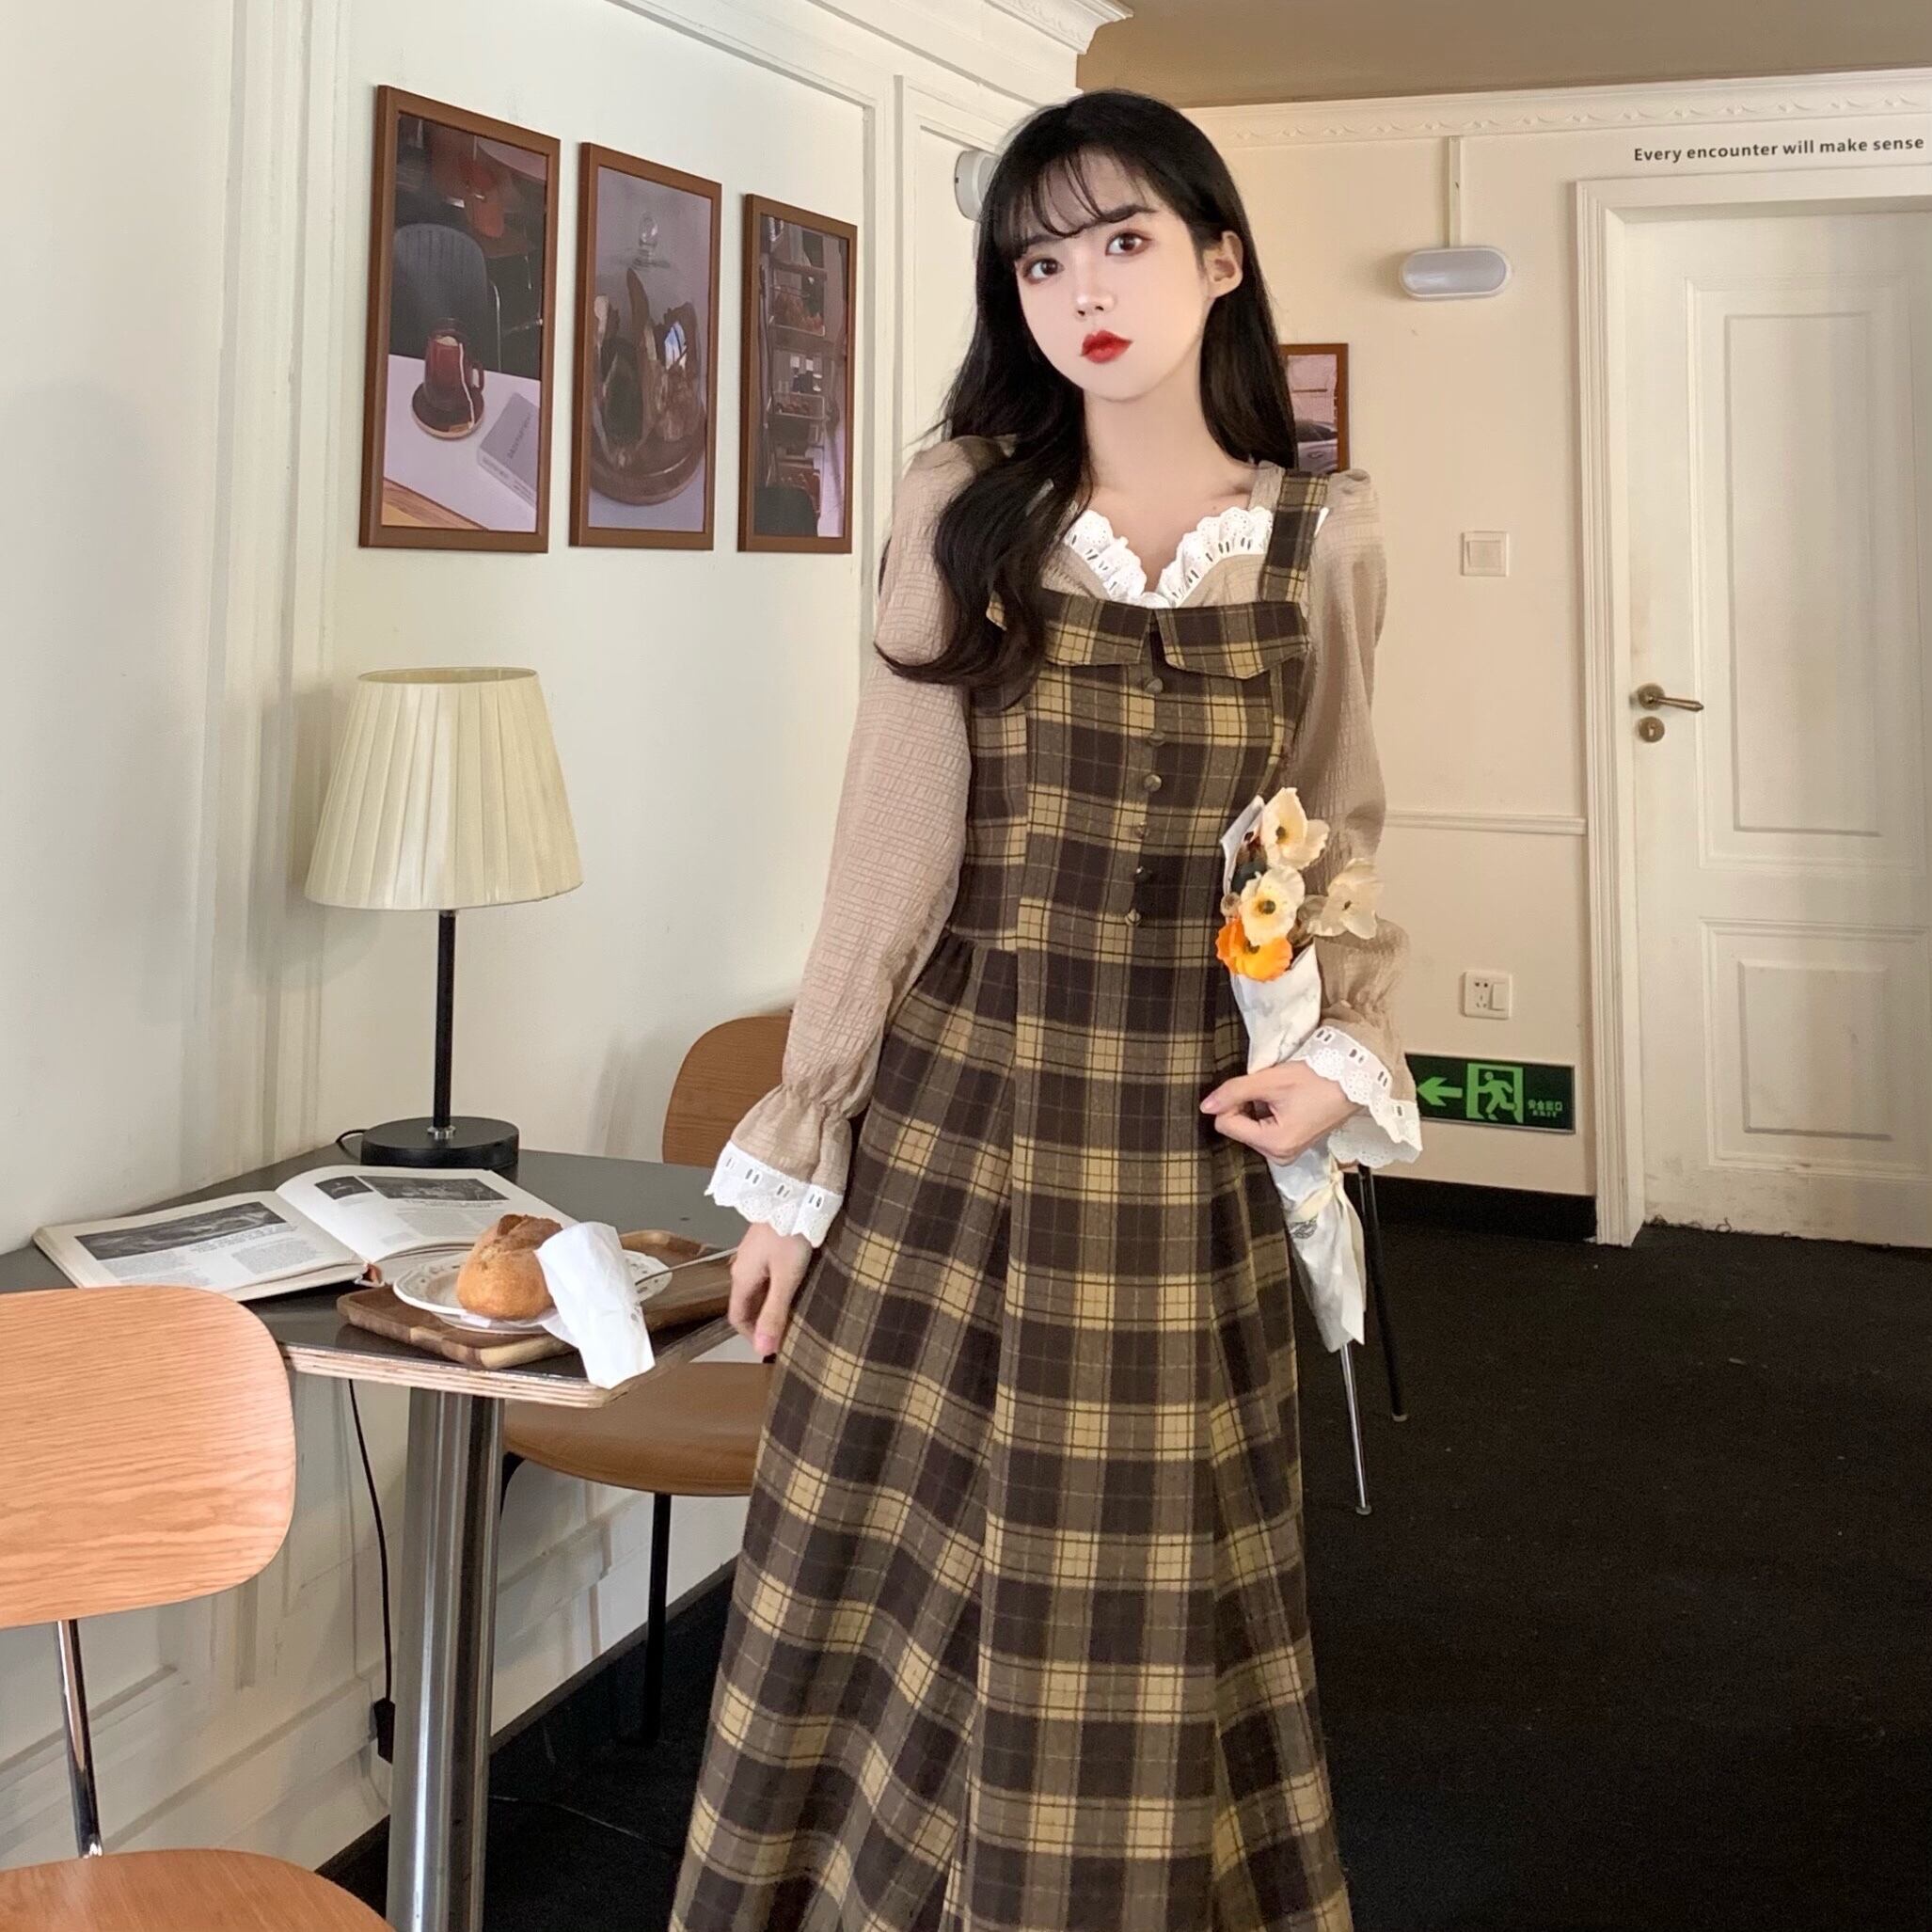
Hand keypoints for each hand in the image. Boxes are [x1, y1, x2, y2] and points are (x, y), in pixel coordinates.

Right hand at [728, 1221, 813, 1356]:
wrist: (793, 1193)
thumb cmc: (789, 1234)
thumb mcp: (786, 1278)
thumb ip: (774, 1313)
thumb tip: (762, 1349)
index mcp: (741, 1278)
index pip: (736, 1316)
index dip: (750, 1335)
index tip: (771, 1346)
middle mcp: (742, 1266)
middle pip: (746, 1302)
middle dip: (762, 1320)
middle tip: (786, 1331)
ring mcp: (754, 1253)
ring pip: (757, 1287)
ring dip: (771, 1302)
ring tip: (794, 1310)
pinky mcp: (767, 1243)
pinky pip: (766, 1272)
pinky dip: (777, 1285)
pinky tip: (796, 1283)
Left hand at [1200, 1061, 1358, 1163]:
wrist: (1354, 1080)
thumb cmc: (1318, 1078)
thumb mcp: (1271, 1080)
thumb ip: (1234, 1092)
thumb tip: (1206, 1106)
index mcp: (1274, 1144)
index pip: (1226, 1124)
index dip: (1234, 1101)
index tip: (1256, 1087)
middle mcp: (1279, 1156)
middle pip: (1237, 1128)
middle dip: (1247, 1106)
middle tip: (1272, 1091)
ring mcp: (1287, 1153)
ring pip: (1249, 1128)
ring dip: (1259, 1108)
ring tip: (1283, 1096)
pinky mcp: (1292, 1146)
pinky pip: (1265, 1130)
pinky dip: (1269, 1114)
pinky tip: (1288, 1102)